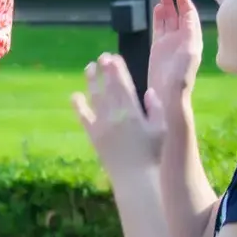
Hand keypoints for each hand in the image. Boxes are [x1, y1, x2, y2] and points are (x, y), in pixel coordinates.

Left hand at [73, 53, 165, 174]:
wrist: (136, 180)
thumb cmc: (154, 156)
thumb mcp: (162, 130)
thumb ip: (157, 108)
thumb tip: (149, 91)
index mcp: (133, 112)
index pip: (123, 85)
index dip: (118, 70)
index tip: (114, 57)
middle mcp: (115, 116)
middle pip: (107, 88)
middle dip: (104, 71)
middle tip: (102, 57)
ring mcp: (102, 126)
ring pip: (95, 98)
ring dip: (91, 82)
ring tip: (89, 68)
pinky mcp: (94, 137)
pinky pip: (84, 118)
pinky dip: (79, 106)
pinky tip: (75, 96)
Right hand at [146, 0, 202, 119]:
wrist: (168, 93)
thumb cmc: (181, 76)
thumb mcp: (190, 51)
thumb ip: (190, 32)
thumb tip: (189, 14)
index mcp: (193, 37)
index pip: (190, 13)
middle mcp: (183, 38)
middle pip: (180, 13)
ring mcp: (170, 42)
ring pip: (169, 18)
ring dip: (166, 5)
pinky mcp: (158, 47)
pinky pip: (159, 27)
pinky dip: (159, 17)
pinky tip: (157, 7)